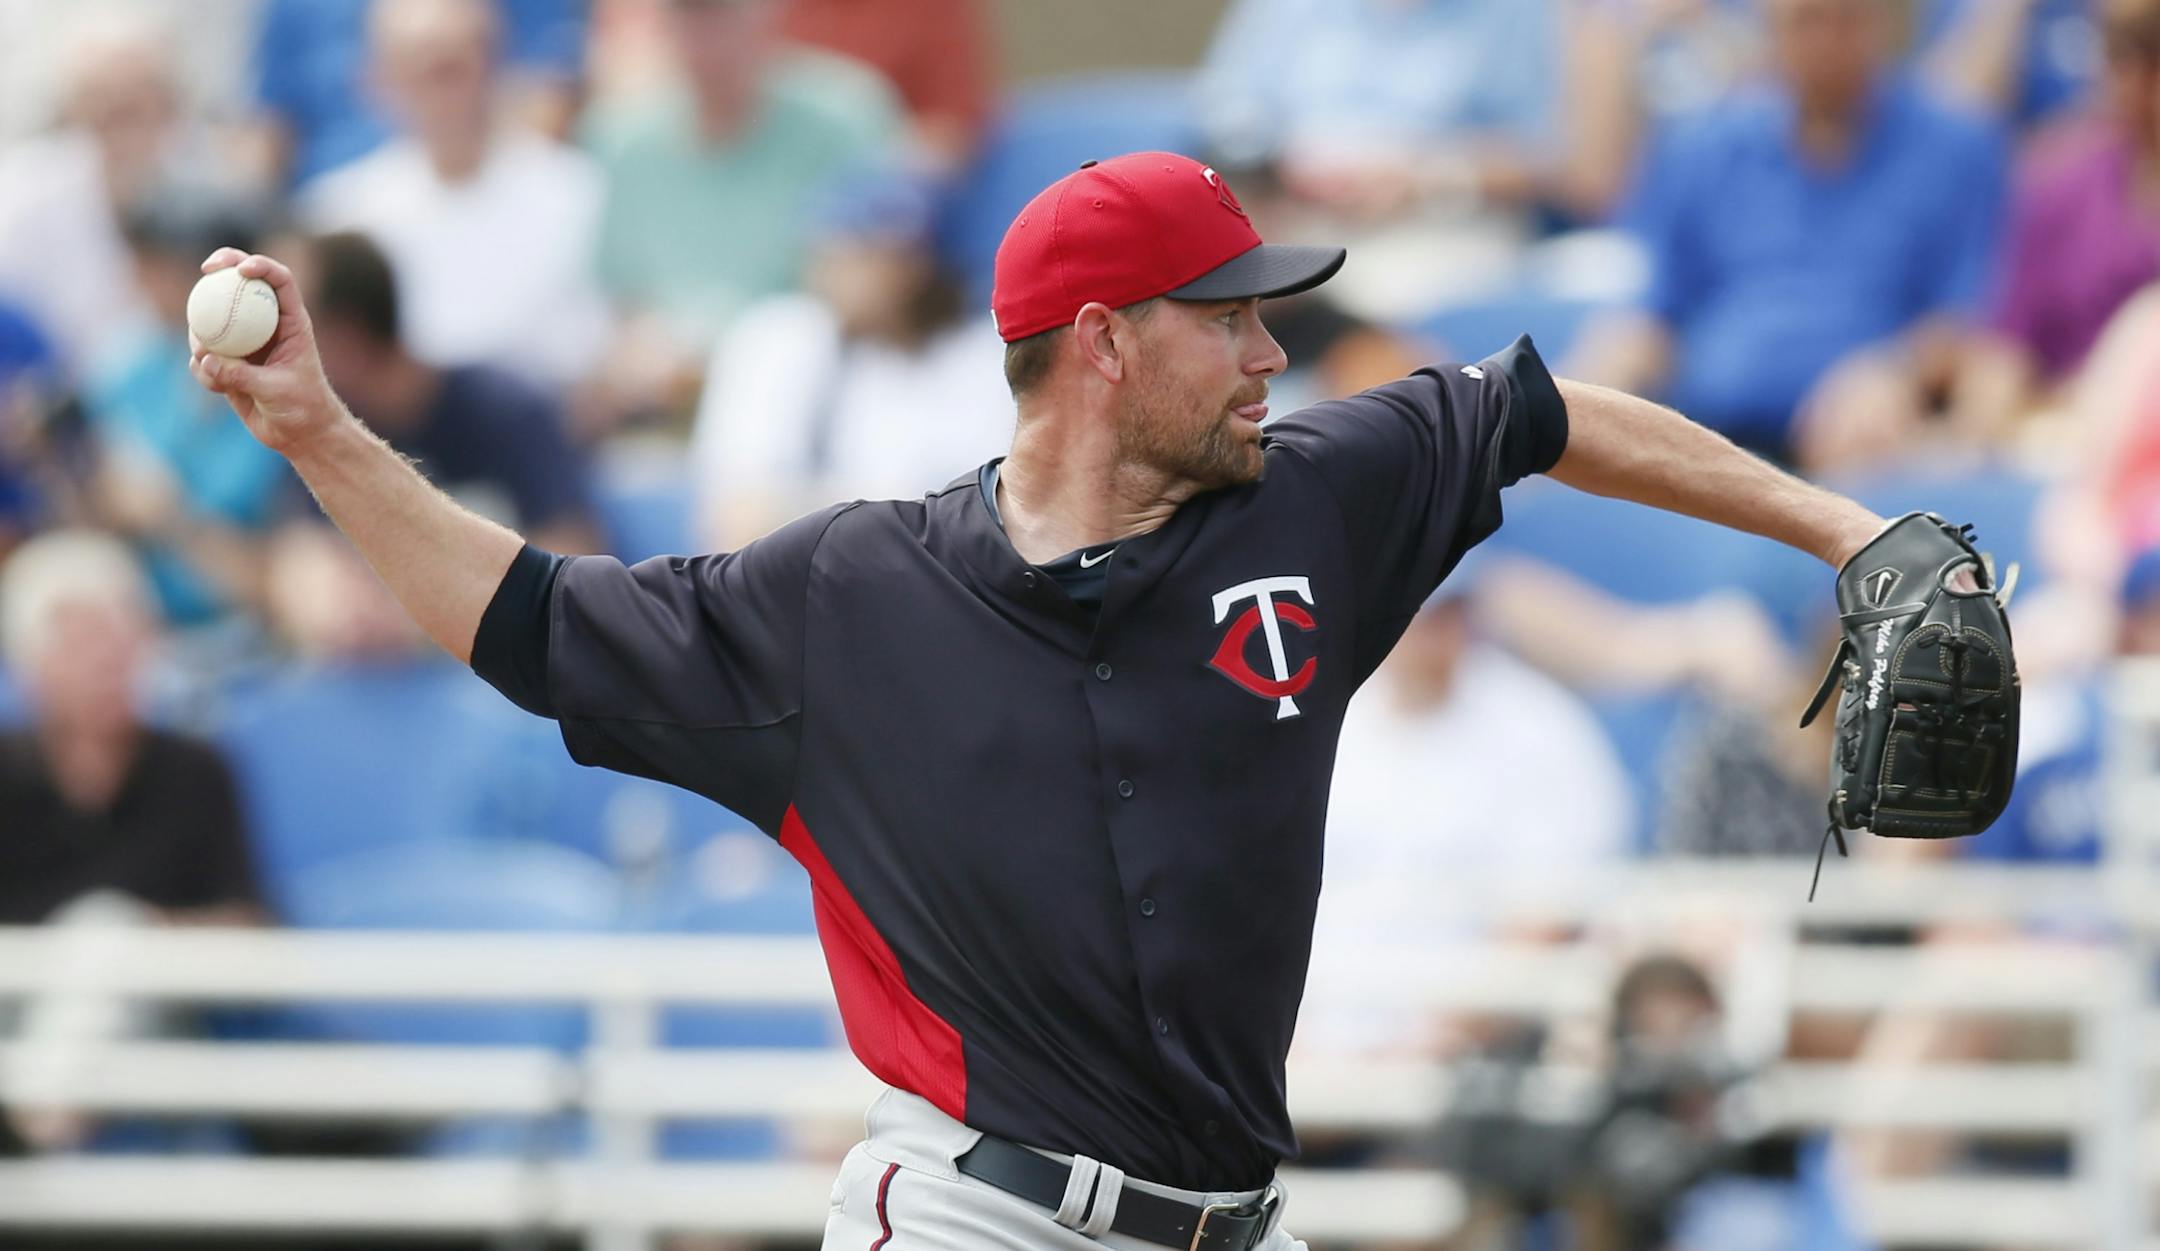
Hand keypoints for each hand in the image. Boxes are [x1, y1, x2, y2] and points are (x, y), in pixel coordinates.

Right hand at [186, 250, 344, 455]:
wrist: (300, 436)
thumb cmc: (303, 409)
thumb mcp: (277, 391)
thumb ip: (241, 376)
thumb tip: (206, 360)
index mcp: (290, 323)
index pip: (279, 281)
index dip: (262, 265)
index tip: (241, 268)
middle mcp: (266, 326)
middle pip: (241, 285)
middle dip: (223, 268)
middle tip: (207, 269)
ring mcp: (244, 343)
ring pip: (213, 320)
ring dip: (202, 331)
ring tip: (204, 354)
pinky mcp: (227, 364)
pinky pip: (204, 357)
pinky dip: (203, 368)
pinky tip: (214, 385)